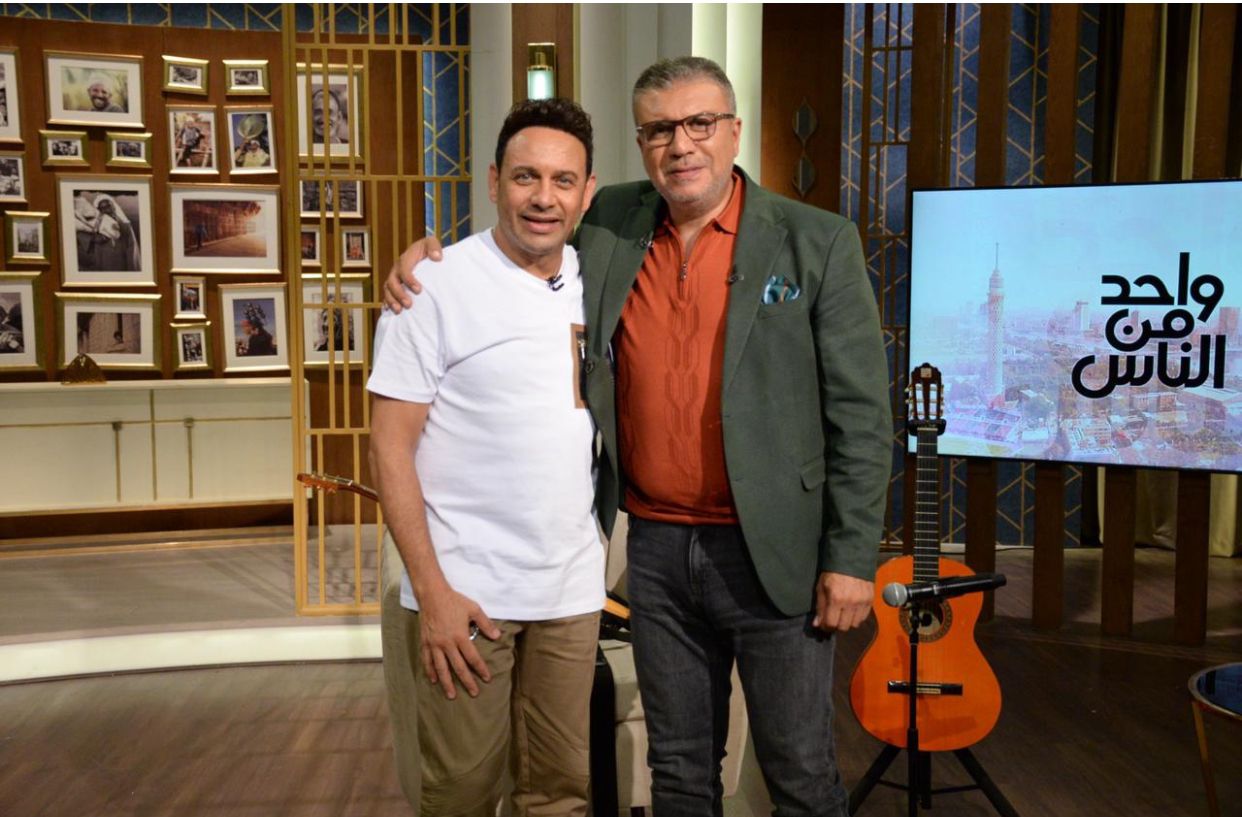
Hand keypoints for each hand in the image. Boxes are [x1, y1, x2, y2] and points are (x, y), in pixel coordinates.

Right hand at [383, 235, 444, 312]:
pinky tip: (393, 313)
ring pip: (387, 290)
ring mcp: (394, 279)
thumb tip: (437, 257)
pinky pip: (387, 296)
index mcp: (405, 259)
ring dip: (392, 301)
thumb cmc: (429, 249)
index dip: (409, 280)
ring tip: (399, 311)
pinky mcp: (395, 287)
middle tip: (409, 304)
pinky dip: (388, 304)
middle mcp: (397, 269)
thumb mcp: (431, 243)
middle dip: (399, 294)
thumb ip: (434, 247)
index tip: (419, 290)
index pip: (403, 269)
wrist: (424, 254)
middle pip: (391, 282)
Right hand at [416, 584, 500, 699]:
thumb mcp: (473, 609)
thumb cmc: (454, 601)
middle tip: (474, 693)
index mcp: (460, 636)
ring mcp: (435, 644)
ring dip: (447, 683)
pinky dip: (430, 671)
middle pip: (458, 667)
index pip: (473, 658)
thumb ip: (486, 624)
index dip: (481, 669)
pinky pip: (427, 660)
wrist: (432, 595)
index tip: (487, 679)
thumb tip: (498, 636)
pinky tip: (434, 680)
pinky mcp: (425, 642)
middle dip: (467, 681)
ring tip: (451, 695)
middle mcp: (447, 643)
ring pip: (441, 668)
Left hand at [812, 571, 873, 631]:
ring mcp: (862, 602)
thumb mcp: (821, 587)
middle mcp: (850, 602)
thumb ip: (819, 606)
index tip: (823, 624)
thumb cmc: (832, 572)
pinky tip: (851, 610)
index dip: (825, 626)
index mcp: (836, 599)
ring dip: (847, 622)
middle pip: (843, 627)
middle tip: (833, 619)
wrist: (851, 558)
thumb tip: (817, 624)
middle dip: (836, 625)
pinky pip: (864, 617)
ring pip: (855, 624)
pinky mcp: (870, 599)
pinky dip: (857, 617)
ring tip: (842, 614)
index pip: (831, 623)